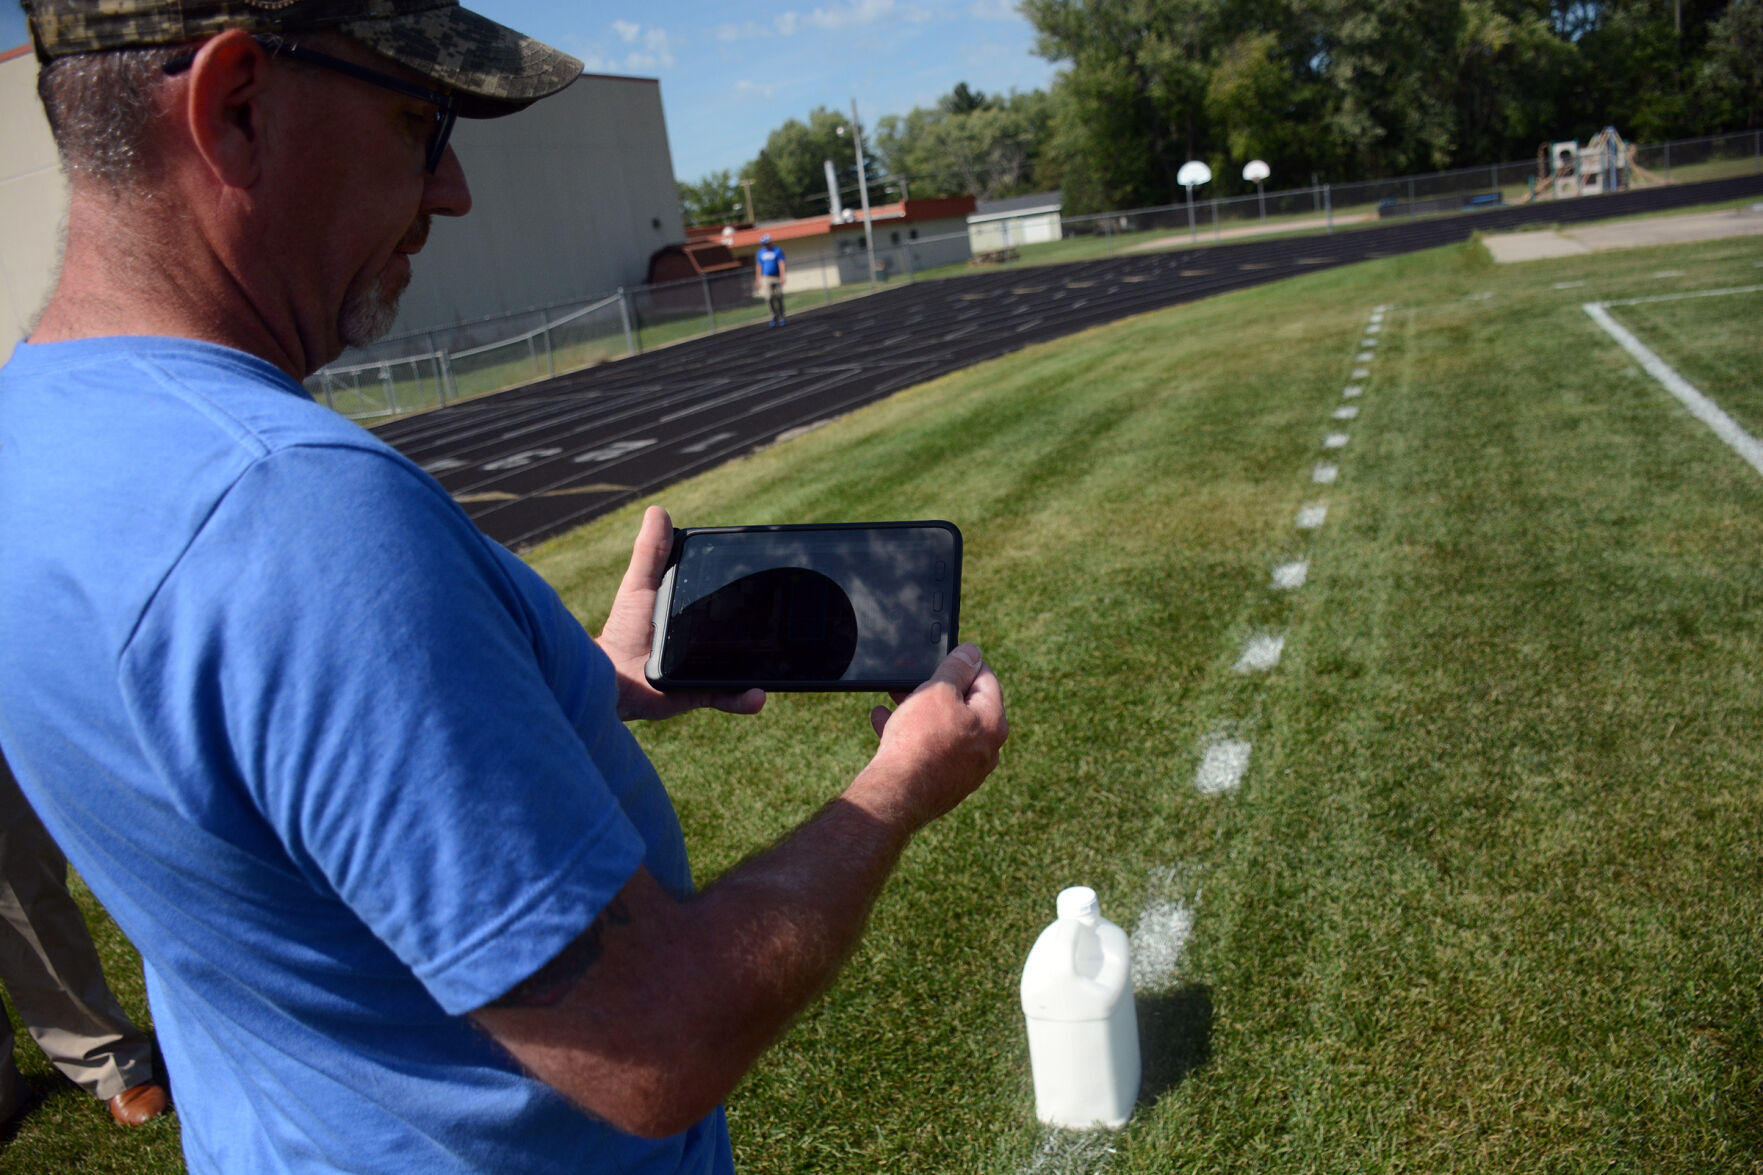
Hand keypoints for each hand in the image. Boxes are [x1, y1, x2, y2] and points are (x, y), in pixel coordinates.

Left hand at [596, 506, 765, 721]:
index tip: (770, 577)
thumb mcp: (639, 584)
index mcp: (693, 611)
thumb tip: (658, 511)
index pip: (727, 598)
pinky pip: (727, 696)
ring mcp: (704, 666)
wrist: (607, 676)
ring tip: (780, 663)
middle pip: (742, 632)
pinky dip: (743, 698)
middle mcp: (703, 639)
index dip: (749, 591)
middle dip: (765, 630)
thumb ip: (651, 553)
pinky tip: (757, 695)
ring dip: (763, 667)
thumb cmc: (622, 628)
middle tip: (786, 621)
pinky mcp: (699, 691)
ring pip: (742, 665)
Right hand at [855, 644, 1006, 831]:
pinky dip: (911, 734)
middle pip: (964, 706)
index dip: (964, 663)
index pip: (986, 680)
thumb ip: (956, 667)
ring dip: (918, 709)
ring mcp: (966, 769)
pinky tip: (882, 721)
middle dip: (935, 688)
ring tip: (893, 697)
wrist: (898, 793)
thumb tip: (973, 652)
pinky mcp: (945, 782)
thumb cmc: (921, 739)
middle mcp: (987, 748)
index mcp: (993, 722)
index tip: (944, 657)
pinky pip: (930, 749)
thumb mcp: (938, 691)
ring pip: (943, 728)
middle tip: (913, 677)